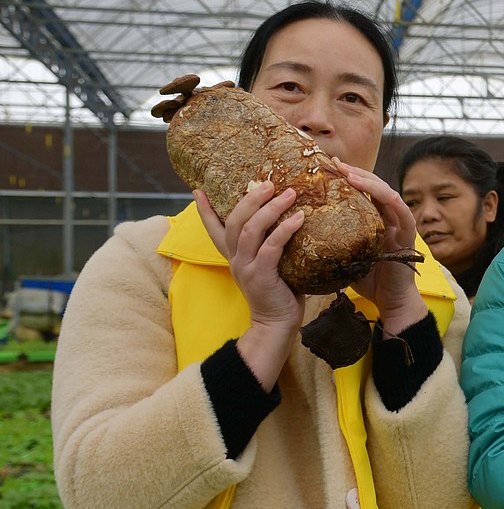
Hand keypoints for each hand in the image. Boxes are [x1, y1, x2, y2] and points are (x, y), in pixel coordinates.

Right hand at [195, 183, 304, 388]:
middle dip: (250, 199)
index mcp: (234, 256)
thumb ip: (272, 246)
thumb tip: (294, 219)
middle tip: (267, 182)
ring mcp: (246, 267)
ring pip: (250, 230)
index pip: (214, 229)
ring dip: (269, 209)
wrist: (276, 326)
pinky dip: (285, 230)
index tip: (198, 190)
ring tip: (287, 193)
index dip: (205, 210)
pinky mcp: (261, 275)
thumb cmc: (280, 293)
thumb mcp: (271, 265)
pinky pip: (271, 246)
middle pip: (234, 221)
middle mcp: (236, 259)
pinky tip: (299, 218)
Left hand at [336, 162, 427, 333]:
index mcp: (373, 220)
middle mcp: (388, 218)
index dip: (346, 178)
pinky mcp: (407, 235)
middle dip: (356, 173)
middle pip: (374, 187)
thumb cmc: (368, 280)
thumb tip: (299, 231)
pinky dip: (389, 199)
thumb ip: (332, 240)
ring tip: (350, 174)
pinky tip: (376, 191)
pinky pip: (402, 212)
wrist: (390, 301)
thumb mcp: (345, 255)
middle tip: (336, 164)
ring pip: (387, 194)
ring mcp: (400, 225)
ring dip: (370, 182)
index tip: (326, 168)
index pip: (361, 192)